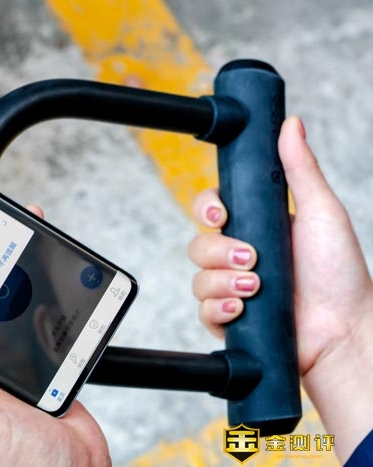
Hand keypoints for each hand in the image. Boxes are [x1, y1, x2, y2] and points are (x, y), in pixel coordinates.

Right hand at [188, 116, 372, 460]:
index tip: (221, 213)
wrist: (344, 330)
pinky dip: (220, 309)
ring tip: (256, 287)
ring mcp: (233, 289)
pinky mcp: (229, 321)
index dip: (207, 208)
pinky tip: (243, 309)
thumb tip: (290, 124)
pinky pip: (204, 310)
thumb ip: (300, 168)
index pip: (211, 209)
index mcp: (256, 228)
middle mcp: (240, 258)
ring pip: (199, 278)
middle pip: (198, 243)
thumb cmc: (340, 273)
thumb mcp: (321, 212)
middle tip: (252, 258)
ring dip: (224, 281)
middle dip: (220, 251)